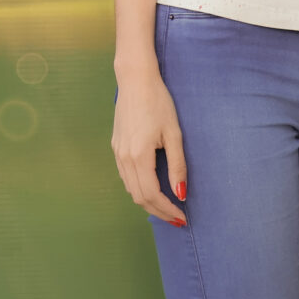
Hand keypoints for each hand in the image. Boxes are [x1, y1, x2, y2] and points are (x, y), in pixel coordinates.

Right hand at [111, 70, 187, 225]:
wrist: (135, 80)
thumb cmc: (158, 103)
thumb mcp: (174, 133)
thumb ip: (177, 165)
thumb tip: (181, 193)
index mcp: (139, 156)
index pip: (152, 195)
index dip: (167, 210)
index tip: (182, 217)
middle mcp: (124, 158)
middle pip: (139, 197)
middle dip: (158, 211)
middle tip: (176, 218)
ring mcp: (117, 153)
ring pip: (130, 189)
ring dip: (148, 202)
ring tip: (166, 207)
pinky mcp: (116, 147)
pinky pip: (125, 177)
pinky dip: (138, 188)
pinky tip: (151, 187)